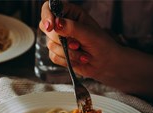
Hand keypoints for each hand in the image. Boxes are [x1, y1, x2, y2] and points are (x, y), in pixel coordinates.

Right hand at [38, 1, 152, 110]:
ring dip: (68, 52)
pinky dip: (66, 60)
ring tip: (83, 54)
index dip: (47, 15)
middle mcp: (62, 25)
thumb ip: (72, 27)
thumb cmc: (102, 45)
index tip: (51, 26)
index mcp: (70, 13)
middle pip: (46, 27)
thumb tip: (56, 23)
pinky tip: (79, 59)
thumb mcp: (89, 33)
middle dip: (61, 39)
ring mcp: (59, 39)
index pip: (49, 8)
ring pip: (50, 44)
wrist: (105, 64)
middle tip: (77, 44)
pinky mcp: (57, 53)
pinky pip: (53, 56)